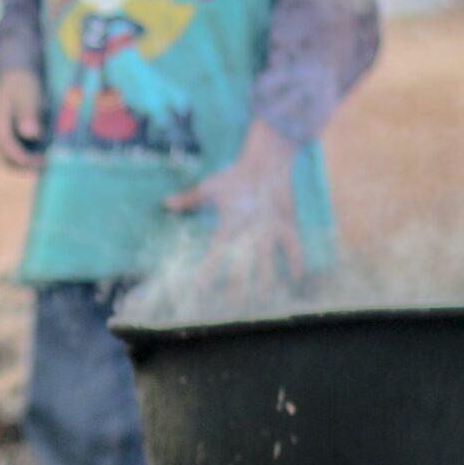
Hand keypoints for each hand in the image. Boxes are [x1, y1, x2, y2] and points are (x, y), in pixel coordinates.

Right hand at [0, 67, 44, 170]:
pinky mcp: (4, 136)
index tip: (43, 162)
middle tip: (47, 165)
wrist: (17, 76)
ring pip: (8, 157)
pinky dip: (27, 155)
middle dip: (26, 165)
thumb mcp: (28, 95)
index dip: (23, 159)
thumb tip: (31, 134)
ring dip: (27, 161)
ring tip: (47, 160)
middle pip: (4, 157)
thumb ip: (28, 113)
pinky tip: (42, 153)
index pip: (6, 147)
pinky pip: (13, 151)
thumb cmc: (24, 84)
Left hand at [164, 120, 302, 303]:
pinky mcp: (287, 224)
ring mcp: (271, 230)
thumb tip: (166, 203)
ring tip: (264, 298)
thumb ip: (190, 199)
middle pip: (244, 265)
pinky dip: (297, 261)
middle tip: (233, 304)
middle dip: (238, 286)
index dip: (210, 271)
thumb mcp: (210, 186)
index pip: (216, 253)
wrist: (267, 160)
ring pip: (270, 262)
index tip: (202, 288)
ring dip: (267, 281)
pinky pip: (294, 247)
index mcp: (230, 224)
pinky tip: (298, 278)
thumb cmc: (236, 175)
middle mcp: (250, 232)